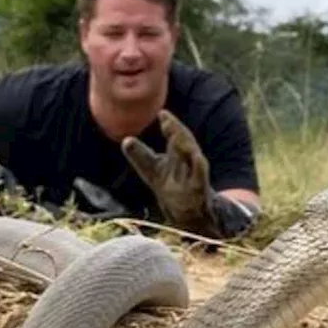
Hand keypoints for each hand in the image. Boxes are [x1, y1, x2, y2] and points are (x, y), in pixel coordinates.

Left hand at [121, 109, 219, 236]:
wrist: (191, 214)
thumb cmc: (171, 186)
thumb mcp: (152, 171)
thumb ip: (140, 155)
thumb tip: (126, 140)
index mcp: (175, 155)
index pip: (173, 137)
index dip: (169, 125)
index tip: (162, 113)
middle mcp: (186, 162)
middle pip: (182, 143)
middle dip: (176, 131)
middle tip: (166, 119)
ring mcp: (195, 176)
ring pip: (193, 156)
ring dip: (186, 145)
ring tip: (176, 135)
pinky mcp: (200, 190)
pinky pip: (201, 177)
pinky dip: (200, 167)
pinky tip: (197, 158)